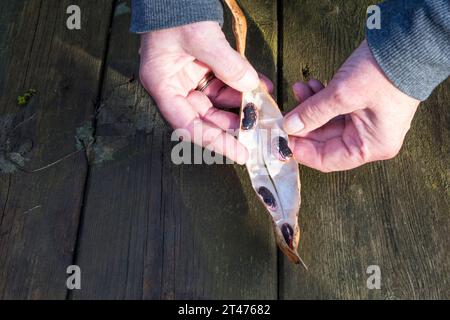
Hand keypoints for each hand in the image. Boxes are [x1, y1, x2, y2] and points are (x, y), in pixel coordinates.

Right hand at [139, 21, 269, 164]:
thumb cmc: (176, 10)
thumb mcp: (202, 37)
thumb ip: (228, 65)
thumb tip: (251, 87)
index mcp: (162, 85)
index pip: (188, 125)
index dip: (214, 142)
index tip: (239, 152)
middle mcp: (173, 86)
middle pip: (204, 118)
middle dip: (232, 124)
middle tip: (257, 130)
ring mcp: (187, 77)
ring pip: (216, 103)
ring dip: (239, 104)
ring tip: (262, 104)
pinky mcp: (200, 68)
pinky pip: (222, 84)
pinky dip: (239, 85)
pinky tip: (258, 84)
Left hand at [283, 40, 419, 171]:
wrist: (407, 42)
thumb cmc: (383, 73)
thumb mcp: (342, 95)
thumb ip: (313, 113)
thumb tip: (289, 126)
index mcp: (371, 147)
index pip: (328, 160)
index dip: (302, 151)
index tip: (282, 139)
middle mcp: (370, 139)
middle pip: (324, 141)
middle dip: (303, 125)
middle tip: (284, 114)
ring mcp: (366, 123)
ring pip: (326, 123)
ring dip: (310, 108)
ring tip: (298, 90)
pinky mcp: (362, 106)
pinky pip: (334, 109)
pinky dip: (320, 99)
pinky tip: (309, 85)